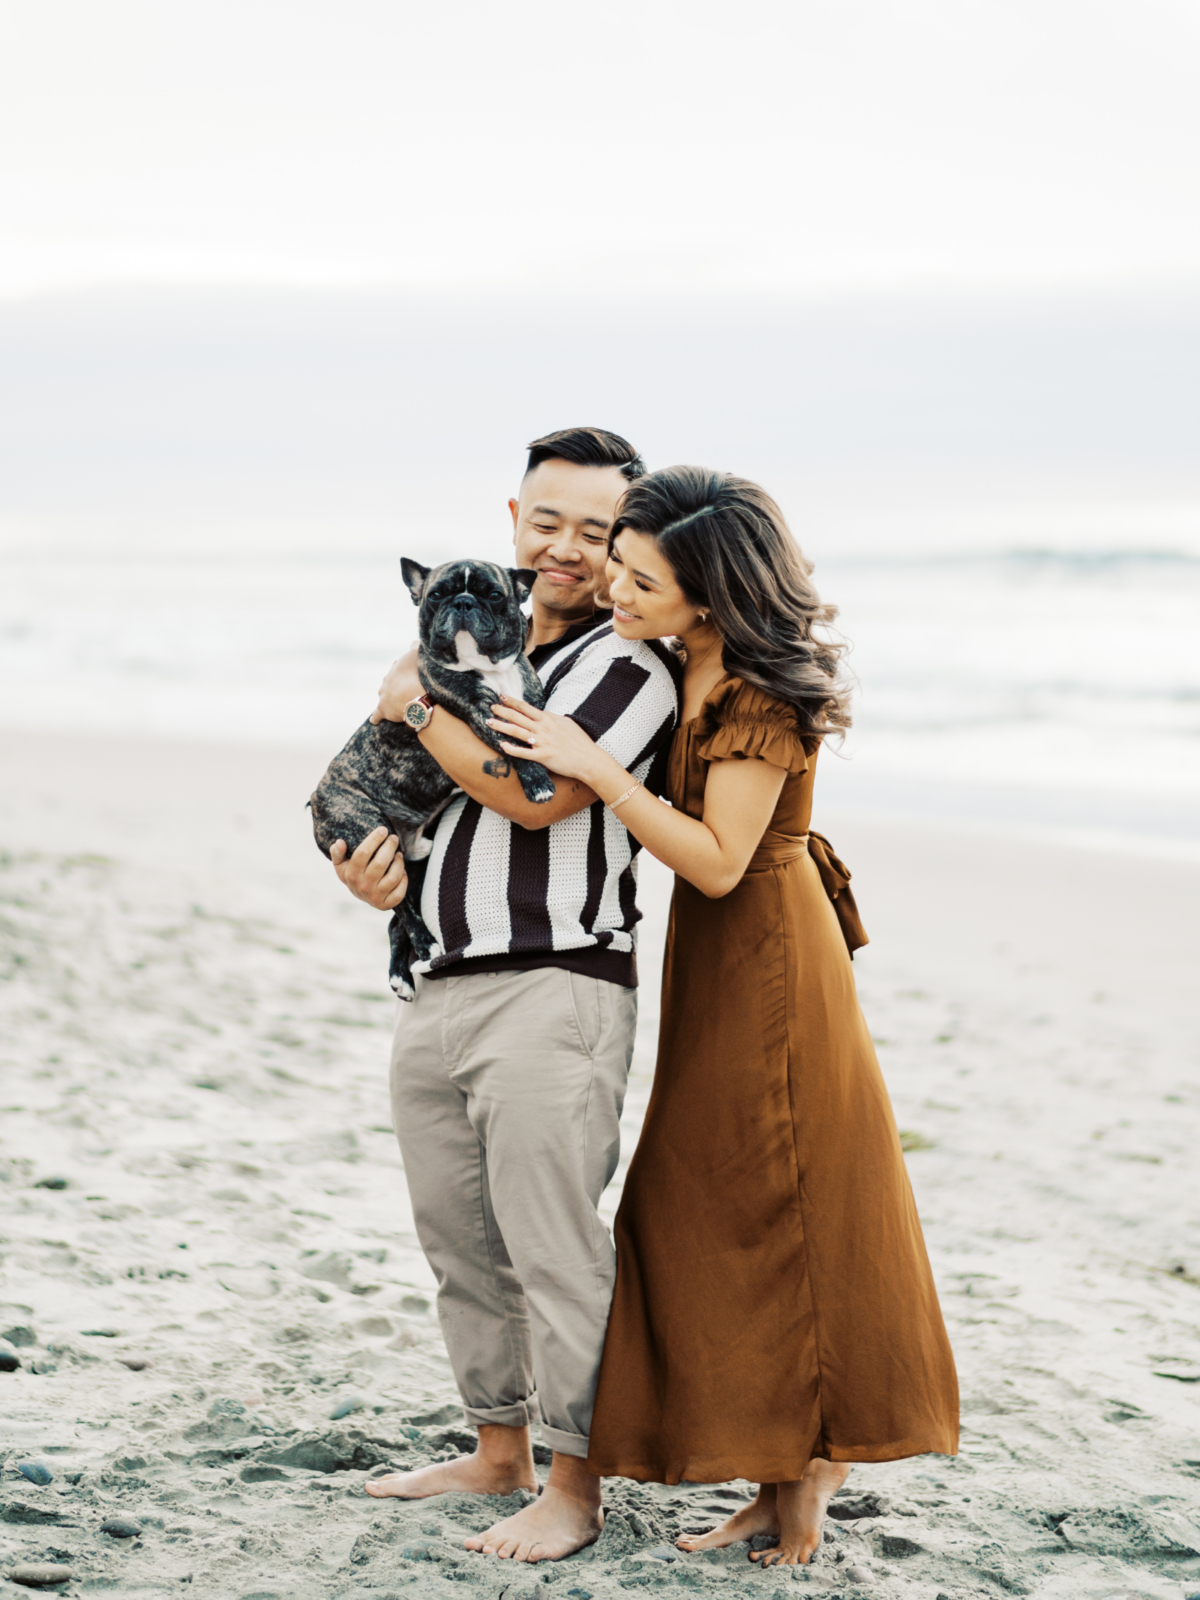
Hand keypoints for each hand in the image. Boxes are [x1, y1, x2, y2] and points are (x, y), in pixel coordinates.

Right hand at [330, 826, 407, 909]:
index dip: (374, 839)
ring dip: (399, 862)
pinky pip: (399, 892)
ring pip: (393, 876)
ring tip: (398, 854)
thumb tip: (339, 842)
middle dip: (390, 847)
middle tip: (394, 838)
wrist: (359, 895)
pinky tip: (401, 871)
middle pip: (380, 863)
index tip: (383, 829)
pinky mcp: (385, 904)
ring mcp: (375, 896)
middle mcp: (363, 886)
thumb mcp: (341, 864)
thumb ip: (337, 853)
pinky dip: (404, 880)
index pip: (363, 853)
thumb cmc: (352, 874)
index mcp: (351, 874)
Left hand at [370, 645, 421, 724]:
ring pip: (384, 696)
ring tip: (399, 701)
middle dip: (398, 684)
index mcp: (396, 668)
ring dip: (390, 698)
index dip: (405, 671)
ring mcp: (384, 695)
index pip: (397, 668)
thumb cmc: (419, 675)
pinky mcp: (383, 710)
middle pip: (390, 682)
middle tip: (409, 688)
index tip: (412, 673)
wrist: (417, 697)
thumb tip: (413, 643)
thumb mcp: (418, 654)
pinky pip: (377, 715)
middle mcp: (387, 680)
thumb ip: (415, 647)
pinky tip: (374, 720)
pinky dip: (376, 717)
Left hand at [487, 696, 605, 784]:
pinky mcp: (543, 756)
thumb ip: (553, 719)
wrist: (589, 759)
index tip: (502, 697)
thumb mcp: (566, 724)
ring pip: (518, 731)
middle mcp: (544, 728)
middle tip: (490, 707)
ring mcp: (543, 742)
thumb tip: (544, 715)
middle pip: (519, 717)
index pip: (527, 708)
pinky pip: (524, 752)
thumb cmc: (580, 742)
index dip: (513, 702)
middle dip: (503, 711)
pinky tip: (501, 745)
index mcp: (549, 719)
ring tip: (489, 722)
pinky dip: (512, 749)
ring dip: (502, 726)